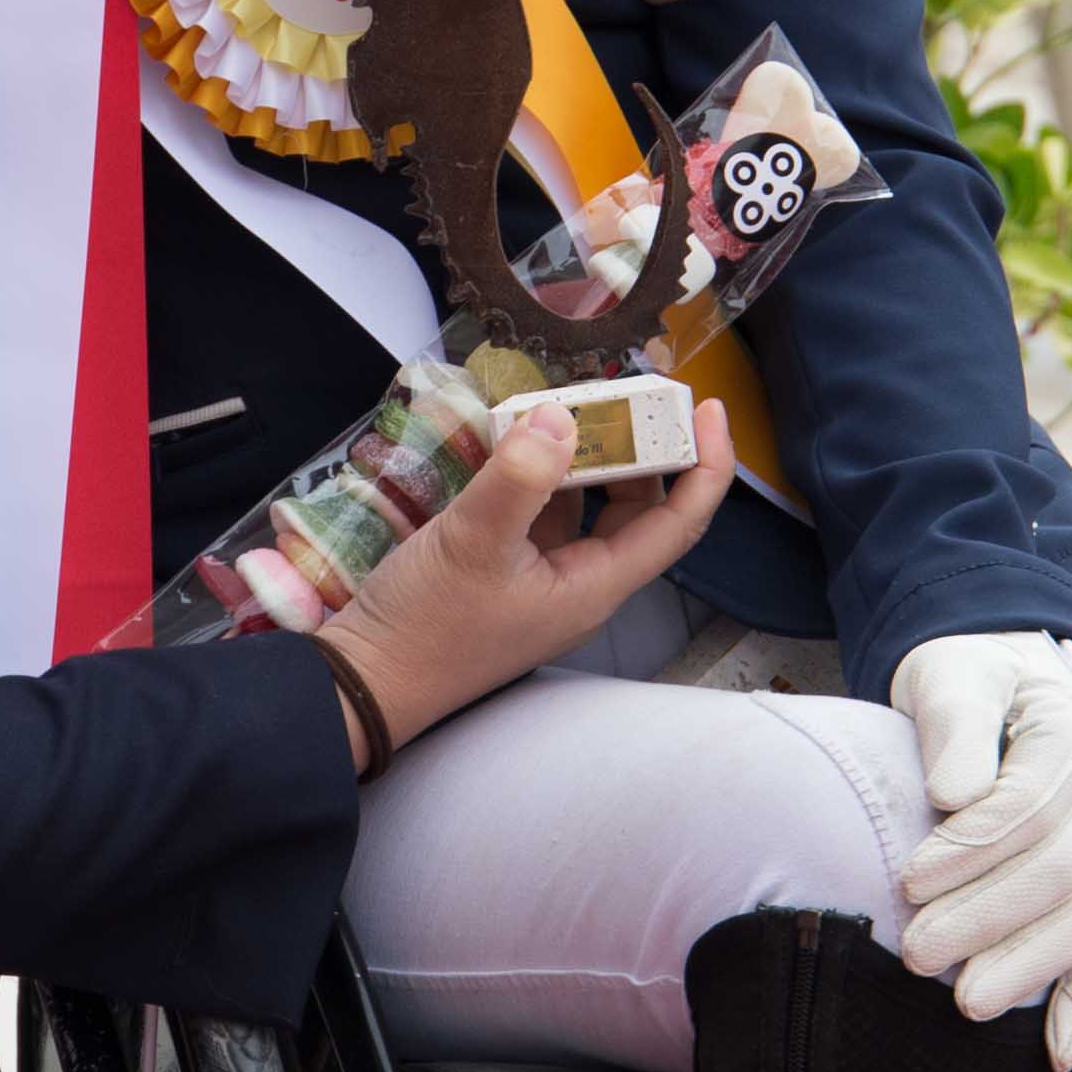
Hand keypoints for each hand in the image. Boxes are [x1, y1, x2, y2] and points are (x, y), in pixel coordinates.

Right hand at [317, 397, 735, 760]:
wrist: (362, 682)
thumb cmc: (426, 624)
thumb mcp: (472, 542)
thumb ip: (521, 476)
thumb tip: (562, 418)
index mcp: (596, 584)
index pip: (680, 522)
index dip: (706, 464)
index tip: (709, 407)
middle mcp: (580, 581)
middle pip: (637, 507)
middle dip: (642, 447)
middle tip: (627, 389)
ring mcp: (540, 576)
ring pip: (586, 505)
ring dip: (587, 455)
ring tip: (571, 400)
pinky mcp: (502, 568)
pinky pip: (541, 510)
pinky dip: (540, 472)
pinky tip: (518, 437)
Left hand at [887, 630, 1071, 1070]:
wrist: (1007, 682)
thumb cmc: (970, 680)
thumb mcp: (952, 676)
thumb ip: (955, 724)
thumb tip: (953, 796)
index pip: (1032, 805)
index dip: (971, 848)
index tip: (909, 879)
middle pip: (1060, 870)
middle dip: (986, 917)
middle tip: (915, 951)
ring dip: (1028, 967)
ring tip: (964, 1003)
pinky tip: (1056, 1053)